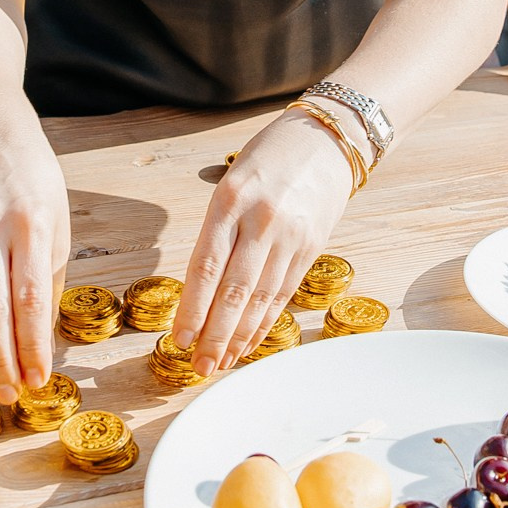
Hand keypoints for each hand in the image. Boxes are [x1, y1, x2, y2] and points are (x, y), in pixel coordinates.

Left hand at [173, 111, 354, 375]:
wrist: (327, 140)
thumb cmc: (269, 158)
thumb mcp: (232, 181)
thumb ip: (218, 230)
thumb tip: (200, 289)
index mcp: (230, 200)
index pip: (206, 266)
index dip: (192, 308)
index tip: (179, 338)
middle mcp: (261, 220)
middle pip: (234, 291)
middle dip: (215, 334)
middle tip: (199, 367)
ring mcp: (289, 236)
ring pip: (261, 298)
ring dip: (240, 336)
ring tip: (223, 363)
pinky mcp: (311, 247)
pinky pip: (284, 292)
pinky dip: (266, 321)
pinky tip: (252, 341)